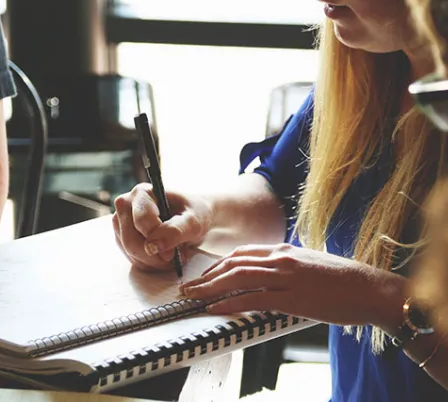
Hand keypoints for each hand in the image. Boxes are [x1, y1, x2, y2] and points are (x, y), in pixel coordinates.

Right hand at [113, 183, 212, 271]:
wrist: (193, 218)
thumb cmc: (194, 214)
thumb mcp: (194, 221)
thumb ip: (175, 231)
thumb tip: (152, 246)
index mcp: (142, 193)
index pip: (141, 221)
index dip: (157, 239)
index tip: (174, 252)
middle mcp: (126, 204)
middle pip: (131, 240)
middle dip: (154, 255)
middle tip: (174, 257)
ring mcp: (121, 222)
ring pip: (130, 252)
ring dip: (153, 261)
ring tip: (172, 255)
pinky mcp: (122, 237)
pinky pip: (131, 258)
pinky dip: (149, 264)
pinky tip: (163, 257)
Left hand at [180, 244, 405, 325]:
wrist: (371, 288)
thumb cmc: (343, 280)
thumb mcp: (309, 264)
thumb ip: (286, 266)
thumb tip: (269, 276)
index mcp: (284, 250)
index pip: (242, 253)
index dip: (218, 264)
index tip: (205, 275)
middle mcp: (281, 258)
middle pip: (233, 263)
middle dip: (206, 275)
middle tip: (188, 286)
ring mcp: (285, 276)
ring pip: (237, 278)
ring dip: (210, 288)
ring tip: (192, 296)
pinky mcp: (292, 297)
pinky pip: (253, 299)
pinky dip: (230, 303)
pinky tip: (215, 309)